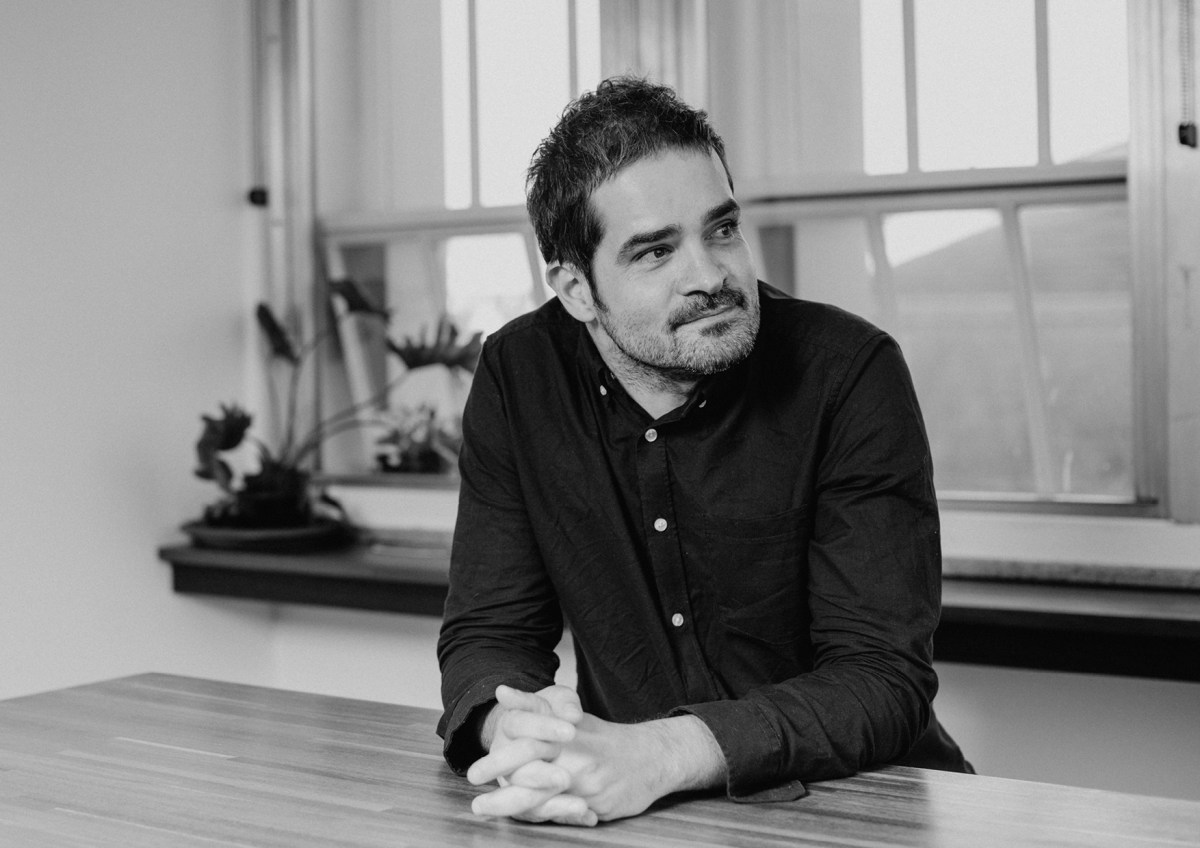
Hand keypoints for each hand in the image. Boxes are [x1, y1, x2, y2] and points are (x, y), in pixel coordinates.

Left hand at [472, 704, 725, 824]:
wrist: (652, 757)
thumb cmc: (602, 740)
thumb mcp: (569, 716)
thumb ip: (534, 706)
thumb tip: (501, 691)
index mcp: (566, 729)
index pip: (528, 733)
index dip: (499, 754)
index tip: (473, 769)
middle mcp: (576, 751)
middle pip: (530, 764)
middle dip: (499, 776)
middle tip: (474, 789)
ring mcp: (586, 778)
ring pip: (542, 794)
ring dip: (509, 802)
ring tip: (482, 807)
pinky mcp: (596, 803)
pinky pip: (562, 813)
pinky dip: (539, 815)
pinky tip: (519, 817)